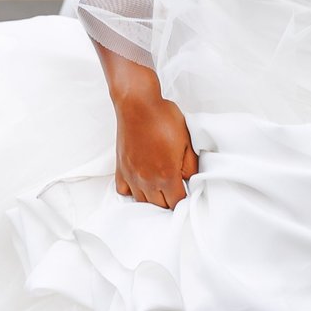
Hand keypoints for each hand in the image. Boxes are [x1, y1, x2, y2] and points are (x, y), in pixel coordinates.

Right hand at [115, 90, 198, 208]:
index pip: (177, 202)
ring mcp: (131, 176)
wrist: (138, 104)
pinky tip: (140, 182)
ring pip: (142, 201)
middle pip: (160, 205)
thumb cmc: (163, 118)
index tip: (186, 191)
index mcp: (166, 175)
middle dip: (169, 200)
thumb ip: (190, 165)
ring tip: (159, 187)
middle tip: (175, 188)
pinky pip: (123, 191)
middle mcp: (147, 180)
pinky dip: (132, 191)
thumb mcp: (186, 141)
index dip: (184, 198)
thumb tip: (190, 179)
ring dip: (152, 198)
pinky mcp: (120, 168)